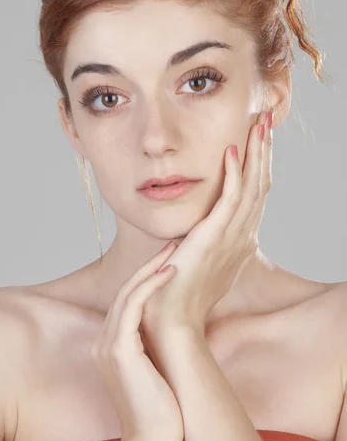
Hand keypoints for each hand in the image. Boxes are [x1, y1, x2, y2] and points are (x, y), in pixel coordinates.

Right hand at [90, 243, 183, 440]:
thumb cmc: (161, 407)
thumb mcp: (154, 368)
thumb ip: (153, 344)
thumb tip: (173, 325)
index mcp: (111, 345)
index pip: (126, 301)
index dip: (146, 277)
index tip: (168, 260)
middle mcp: (103, 341)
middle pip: (124, 291)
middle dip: (148, 265)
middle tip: (171, 244)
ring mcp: (108, 345)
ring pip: (127, 293)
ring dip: (151, 268)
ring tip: (174, 250)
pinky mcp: (120, 350)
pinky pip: (133, 306)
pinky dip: (151, 285)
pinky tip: (170, 272)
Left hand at [140, 110, 272, 337]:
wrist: (174, 319)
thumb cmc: (182, 291)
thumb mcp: (201, 260)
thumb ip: (207, 240)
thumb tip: (202, 226)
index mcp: (240, 239)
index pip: (256, 193)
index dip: (259, 164)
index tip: (257, 139)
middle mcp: (243, 235)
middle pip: (260, 184)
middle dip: (264, 150)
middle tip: (265, 121)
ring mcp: (232, 237)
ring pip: (252, 187)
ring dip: (255, 154)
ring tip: (257, 125)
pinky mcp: (215, 238)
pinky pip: (230, 200)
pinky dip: (233, 174)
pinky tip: (231, 151)